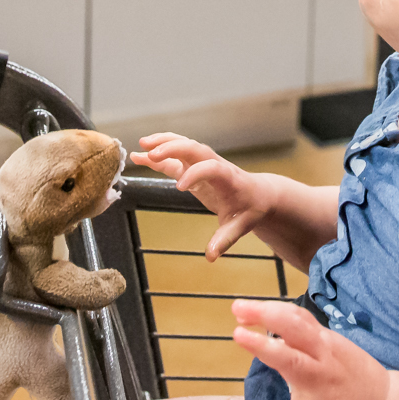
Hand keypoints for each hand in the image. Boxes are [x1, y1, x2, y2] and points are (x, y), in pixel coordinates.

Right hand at [130, 133, 275, 258]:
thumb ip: (224, 239)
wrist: (258, 193)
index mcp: (228, 177)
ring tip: (142, 145)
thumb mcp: (241, 225)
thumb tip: (211, 256)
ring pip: (183, 145)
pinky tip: (140, 155)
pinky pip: (175, 156)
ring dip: (163, 143)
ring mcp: (203, 163)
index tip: (180, 187)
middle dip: (173, 148)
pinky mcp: (194, 166)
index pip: (211, 168)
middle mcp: (214, 163)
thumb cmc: (251, 208)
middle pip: (194, 148)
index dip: (196, 174)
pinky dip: (158, 154)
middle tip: (152, 154)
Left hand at [232, 299, 388, 399]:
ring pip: (291, 361)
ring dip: (264, 347)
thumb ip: (307, 335)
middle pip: (294, 329)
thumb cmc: (356, 374)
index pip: (296, 317)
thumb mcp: (335, 347)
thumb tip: (276, 322)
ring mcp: (317, 385)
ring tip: (240, 335)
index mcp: (326, 341)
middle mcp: (322, 358)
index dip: (269, 308)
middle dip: (265, 315)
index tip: (243, 307)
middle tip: (237, 308)